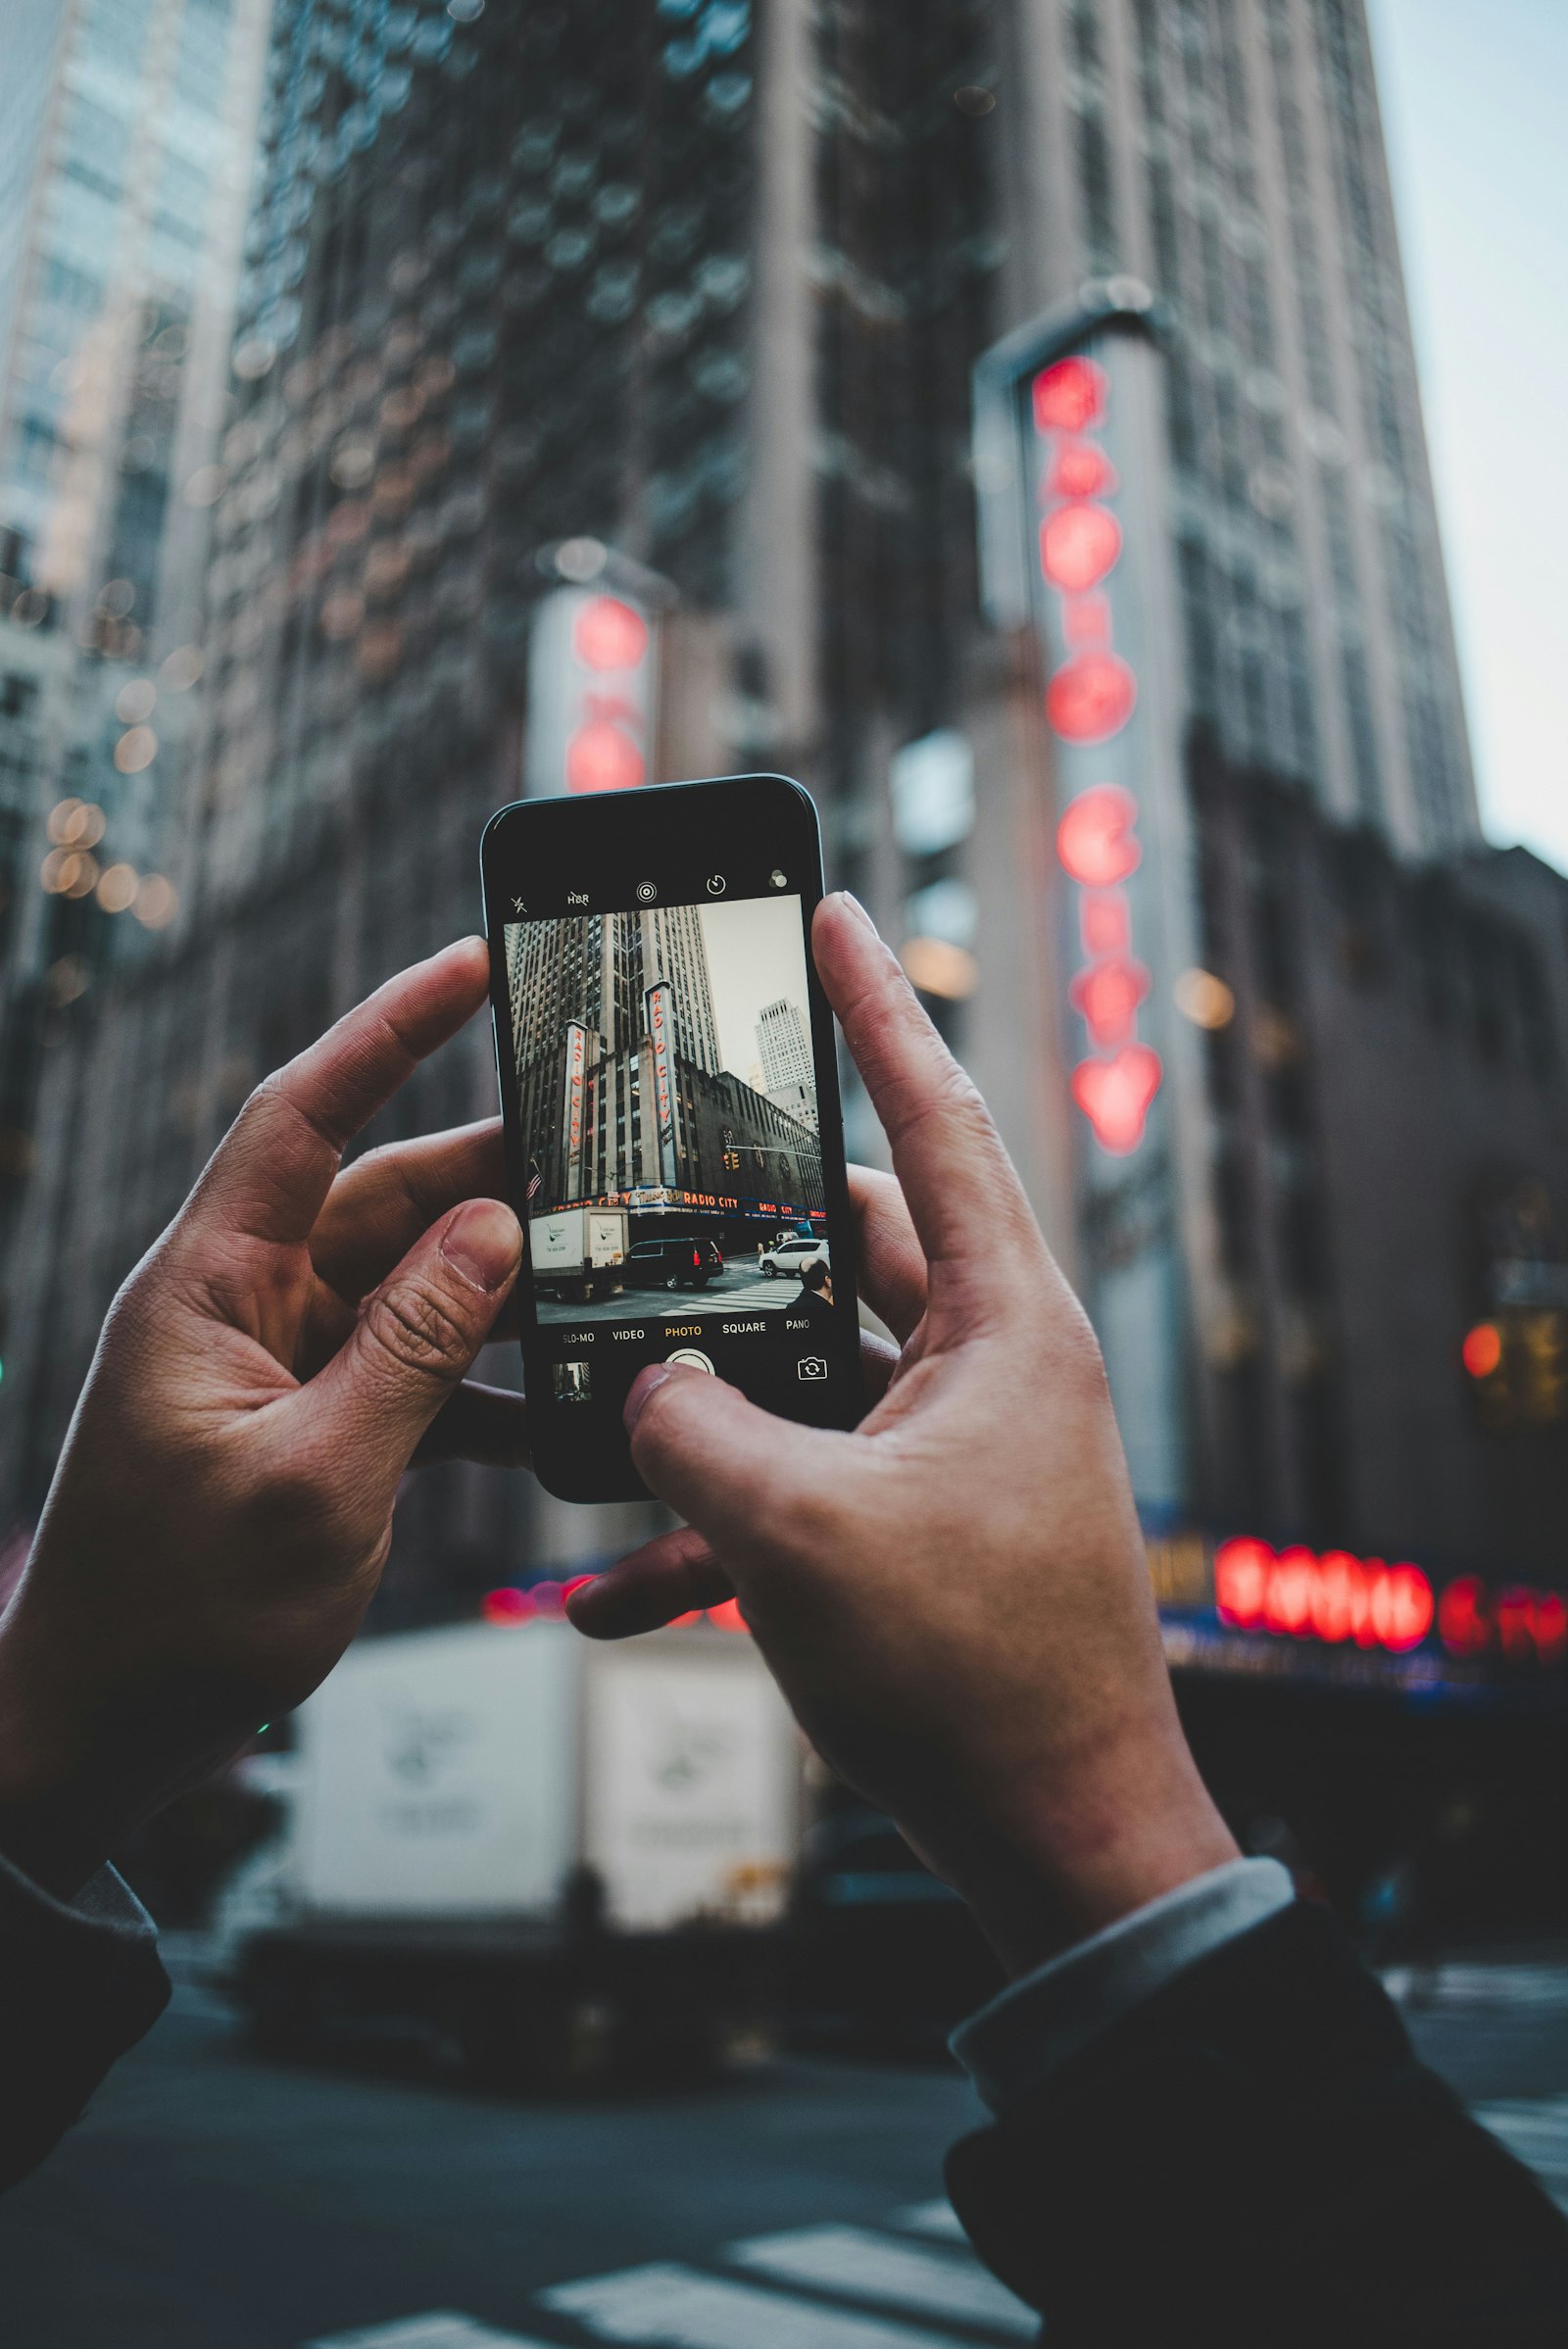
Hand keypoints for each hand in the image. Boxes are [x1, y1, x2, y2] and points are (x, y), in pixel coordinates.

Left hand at [0, 940, 524, 1896]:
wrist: (102, 1730)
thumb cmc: (178, 1616)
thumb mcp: (318, 1478)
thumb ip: (413, 1347)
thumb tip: (492, 1230)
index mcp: (208, 1287)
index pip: (300, 1118)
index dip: (386, 1030)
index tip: (470, 964)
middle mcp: (239, 1303)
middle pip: (378, 1195)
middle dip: (487, 1173)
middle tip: (601, 1156)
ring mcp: (273, 1363)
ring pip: (407, 1282)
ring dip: (497, 1283)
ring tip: (601, 1269)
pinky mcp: (304, 1421)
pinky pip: (408, 1367)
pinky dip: (479, 1379)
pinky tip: (556, 1401)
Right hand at [571, 895, 1235, 1972]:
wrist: (1057, 1841)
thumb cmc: (971, 1677)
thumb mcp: (798, 1535)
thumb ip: (691, 1433)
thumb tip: (641, 1385)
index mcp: (1005, 1324)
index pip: (939, 1120)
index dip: (877, 1010)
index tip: (833, 913)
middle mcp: (989, 1367)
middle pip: (847, 1252)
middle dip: (732, 1247)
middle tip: (642, 1200)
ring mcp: (956, 1451)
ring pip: (807, 1383)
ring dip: (706, 1417)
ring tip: (598, 1421)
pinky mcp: (921, 1533)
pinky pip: (804, 1495)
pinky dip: (718, 1532)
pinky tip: (614, 1598)